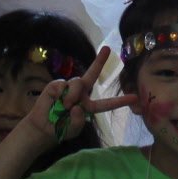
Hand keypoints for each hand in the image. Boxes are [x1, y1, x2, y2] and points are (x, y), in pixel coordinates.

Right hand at [6, 49, 130, 147]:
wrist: (43, 127)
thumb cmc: (60, 129)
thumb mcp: (72, 130)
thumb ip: (78, 122)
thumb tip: (76, 106)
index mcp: (89, 106)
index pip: (106, 104)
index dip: (120, 101)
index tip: (134, 97)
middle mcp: (81, 94)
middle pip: (92, 75)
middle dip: (99, 61)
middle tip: (107, 48)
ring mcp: (68, 88)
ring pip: (78, 82)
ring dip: (73, 95)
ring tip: (65, 106)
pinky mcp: (56, 86)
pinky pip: (63, 85)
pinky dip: (61, 94)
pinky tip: (56, 101)